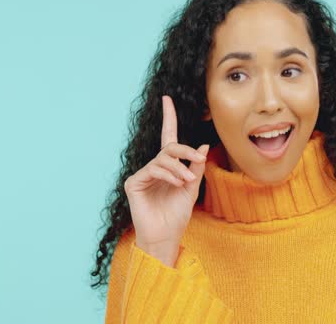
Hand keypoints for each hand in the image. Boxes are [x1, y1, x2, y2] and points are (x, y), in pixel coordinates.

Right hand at [124, 95, 208, 265]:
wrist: (166, 236)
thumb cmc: (177, 215)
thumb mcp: (192, 189)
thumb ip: (196, 167)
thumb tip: (202, 146)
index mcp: (168, 167)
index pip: (168, 137)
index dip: (168, 117)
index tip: (167, 99)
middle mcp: (154, 167)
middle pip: (169, 147)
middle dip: (186, 151)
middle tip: (199, 160)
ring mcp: (142, 174)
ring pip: (163, 159)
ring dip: (179, 168)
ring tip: (188, 181)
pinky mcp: (133, 183)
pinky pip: (153, 169)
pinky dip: (168, 175)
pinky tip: (176, 184)